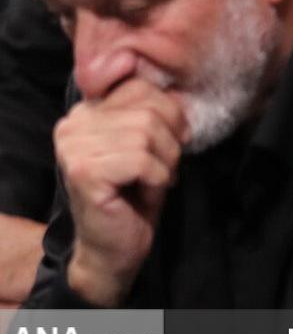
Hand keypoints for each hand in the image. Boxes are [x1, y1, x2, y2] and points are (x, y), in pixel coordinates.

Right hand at [53, 78, 188, 306]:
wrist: (115, 247)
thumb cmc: (135, 193)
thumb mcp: (149, 143)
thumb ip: (153, 112)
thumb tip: (178, 93)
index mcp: (87, 111)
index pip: (140, 86)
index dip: (170, 114)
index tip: (172, 140)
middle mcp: (73, 124)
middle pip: (149, 110)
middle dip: (170, 143)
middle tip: (161, 169)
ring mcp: (74, 147)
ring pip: (147, 134)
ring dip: (164, 163)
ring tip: (151, 182)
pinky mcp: (84, 171)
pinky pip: (141, 161)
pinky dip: (157, 178)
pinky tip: (143, 192)